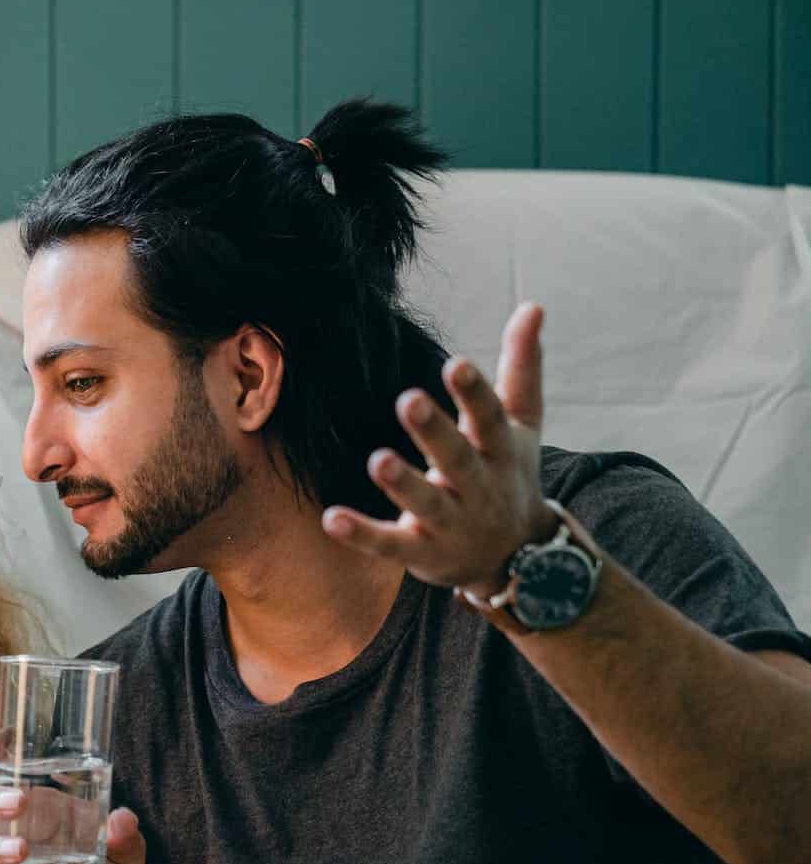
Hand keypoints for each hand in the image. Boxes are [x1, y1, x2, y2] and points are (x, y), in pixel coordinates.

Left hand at [321, 302, 558, 598]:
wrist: (516, 559)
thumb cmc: (507, 474)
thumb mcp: (521, 424)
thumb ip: (521, 368)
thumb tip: (532, 305)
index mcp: (499, 452)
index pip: (489, 419)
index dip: (474, 393)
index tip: (455, 364)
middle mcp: (478, 487)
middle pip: (457, 458)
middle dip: (435, 432)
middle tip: (408, 399)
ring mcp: (450, 523)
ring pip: (426, 504)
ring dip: (403, 484)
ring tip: (379, 459)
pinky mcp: (420, 553)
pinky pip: (390, 545)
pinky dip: (362, 534)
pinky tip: (331, 518)